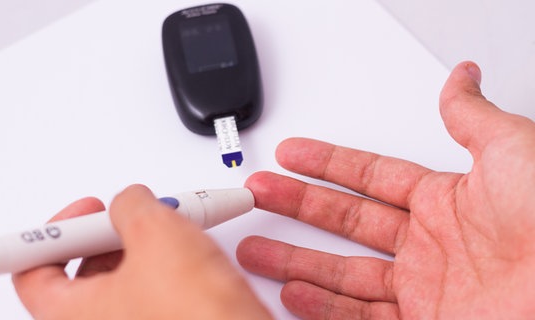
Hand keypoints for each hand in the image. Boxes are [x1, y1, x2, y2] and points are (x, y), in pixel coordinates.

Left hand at [13, 185, 271, 319]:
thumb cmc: (197, 315)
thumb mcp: (156, 233)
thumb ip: (131, 205)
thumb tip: (130, 198)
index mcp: (72, 315)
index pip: (33, 271)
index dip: (55, 233)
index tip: (84, 212)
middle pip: (82, 271)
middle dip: (108, 233)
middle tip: (130, 215)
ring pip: (123, 279)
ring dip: (142, 245)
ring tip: (169, 226)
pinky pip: (153, 290)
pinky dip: (165, 265)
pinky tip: (188, 249)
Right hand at [237, 62, 534, 318]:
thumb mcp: (515, 153)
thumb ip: (471, 117)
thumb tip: (462, 78)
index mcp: (446, 202)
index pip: (369, 177)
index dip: (326, 163)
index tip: (291, 155)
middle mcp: (431, 247)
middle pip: (344, 223)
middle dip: (296, 206)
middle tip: (258, 195)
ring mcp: (426, 292)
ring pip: (343, 273)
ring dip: (296, 260)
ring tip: (257, 249)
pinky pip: (360, 318)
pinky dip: (322, 307)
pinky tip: (294, 293)